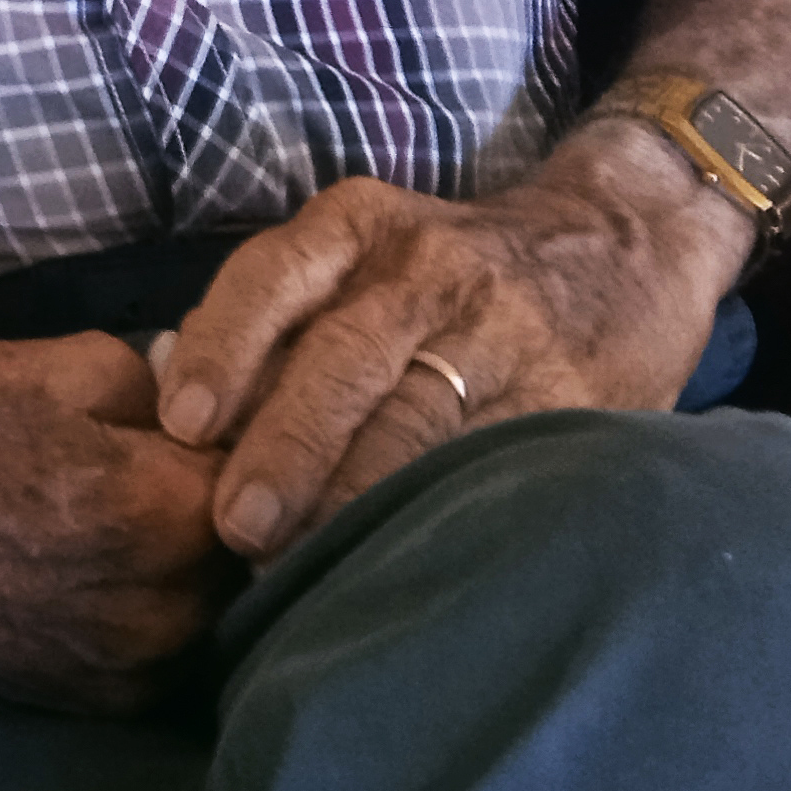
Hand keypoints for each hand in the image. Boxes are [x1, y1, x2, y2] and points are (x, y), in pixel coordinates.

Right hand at [0, 330, 228, 715]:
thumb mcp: (56, 363)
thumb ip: (159, 387)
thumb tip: (202, 404)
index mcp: (163, 516)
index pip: (270, 473)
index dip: (257, 435)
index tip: (238, 412)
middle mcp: (160, 613)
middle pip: (255, 555)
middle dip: (237, 506)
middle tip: (192, 459)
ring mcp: (123, 670)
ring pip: (214, 610)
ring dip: (200, 567)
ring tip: (145, 512)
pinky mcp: (85, 703)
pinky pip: (163, 653)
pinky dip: (155, 612)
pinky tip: (107, 565)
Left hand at [156, 147, 747, 562]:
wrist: (619, 245)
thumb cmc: (449, 270)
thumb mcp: (366, 252)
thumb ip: (278, 315)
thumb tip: (171, 403)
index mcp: (360, 227)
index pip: (274, 278)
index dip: (225, 349)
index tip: (184, 424)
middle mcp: (428, 269)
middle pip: (341, 359)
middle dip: (285, 448)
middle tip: (237, 525)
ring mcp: (502, 333)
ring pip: (414, 422)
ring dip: (351, 497)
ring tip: (299, 563)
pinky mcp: (564, 396)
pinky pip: (487, 462)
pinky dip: (436, 511)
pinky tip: (398, 556)